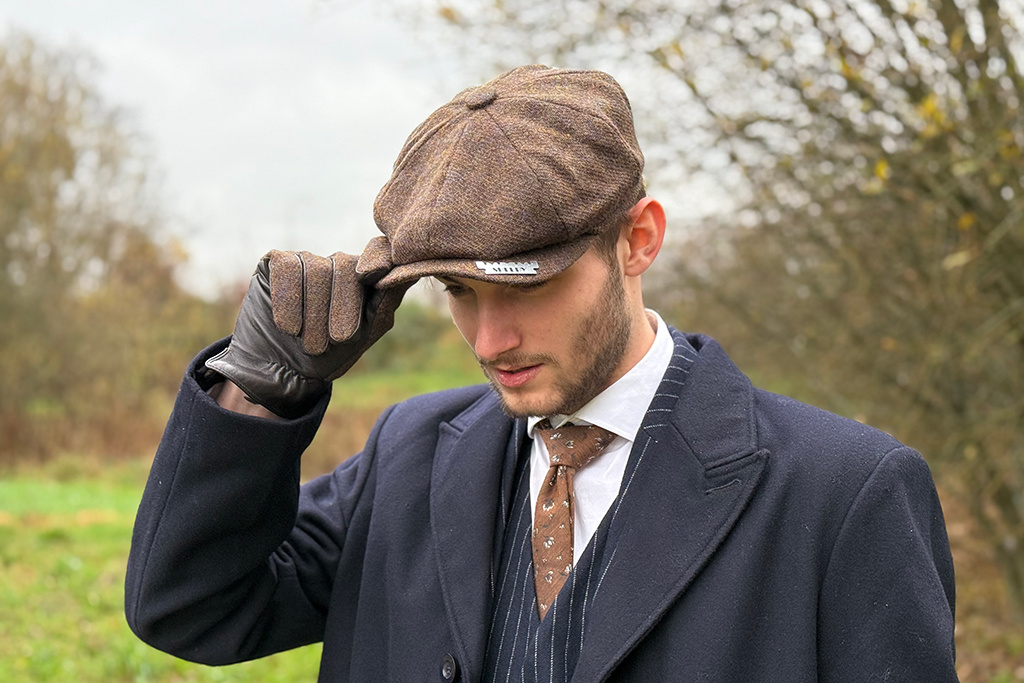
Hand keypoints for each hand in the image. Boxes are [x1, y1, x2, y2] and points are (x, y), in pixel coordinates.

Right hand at [204, 250, 410, 417]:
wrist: (284, 372)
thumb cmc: (331, 355)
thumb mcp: (366, 333)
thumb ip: (386, 301)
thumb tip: (413, 272)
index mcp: (365, 276)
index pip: (378, 253)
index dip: (376, 260)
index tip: (370, 276)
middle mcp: (337, 263)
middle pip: (346, 267)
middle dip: (340, 309)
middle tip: (334, 341)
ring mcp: (307, 260)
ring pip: (316, 269)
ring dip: (313, 314)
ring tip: (308, 342)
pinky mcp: (277, 262)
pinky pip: (287, 267)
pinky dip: (288, 301)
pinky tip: (289, 327)